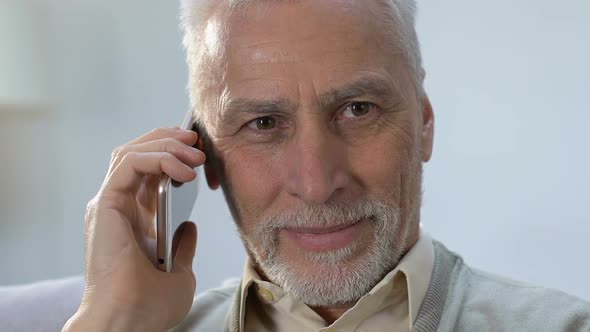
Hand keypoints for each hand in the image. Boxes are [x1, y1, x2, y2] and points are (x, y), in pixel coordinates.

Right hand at [63, 127, 205, 331]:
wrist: (130, 320)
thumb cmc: (148, 306)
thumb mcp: (179, 273)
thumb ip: (182, 246)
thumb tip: (189, 226)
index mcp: (133, 220)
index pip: (148, 172)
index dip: (173, 155)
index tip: (200, 154)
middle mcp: (118, 207)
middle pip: (137, 153)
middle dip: (170, 141)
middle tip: (197, 143)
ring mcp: (110, 203)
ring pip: (131, 151)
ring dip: (165, 145)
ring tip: (194, 153)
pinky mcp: (106, 203)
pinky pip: (128, 164)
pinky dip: (157, 158)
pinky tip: (181, 170)